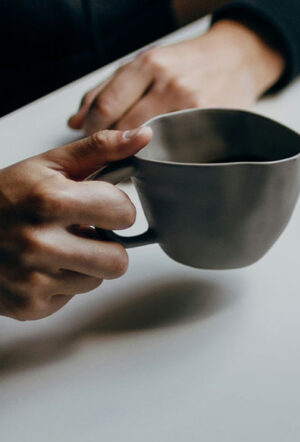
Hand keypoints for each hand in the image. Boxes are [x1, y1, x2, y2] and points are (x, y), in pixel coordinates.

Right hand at [0, 127, 152, 319]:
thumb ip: (100, 150)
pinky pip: (71, 298)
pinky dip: (60, 284)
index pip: (124, 213)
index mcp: (49, 200)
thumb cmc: (3, 197)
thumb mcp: (48, 166)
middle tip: (80, 232)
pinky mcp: (28, 305)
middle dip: (106, 245)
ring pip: (97, 280)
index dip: (115, 208)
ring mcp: (32, 278)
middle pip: (118, 259)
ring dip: (84, 265)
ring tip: (56, 247)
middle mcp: (39, 242)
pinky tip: (39, 267)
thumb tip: (144, 135)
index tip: (96, 205)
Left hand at [68, 19, 285, 134]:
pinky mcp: (211, 120)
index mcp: (148, 64)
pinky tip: (161, 154)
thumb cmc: (189, 62)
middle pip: (125, 127)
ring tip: (133, 155)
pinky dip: (163, 154)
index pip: (106, 106)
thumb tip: (74, 121)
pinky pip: (178, 146)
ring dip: (135, 152)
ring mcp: (192, 104)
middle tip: (108, 153)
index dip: (91, 129)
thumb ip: (108, 89)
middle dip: (110, 144)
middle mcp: (169, 83)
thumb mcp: (147, 62)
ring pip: (150, 141)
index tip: (90, 138)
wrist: (238, 58)